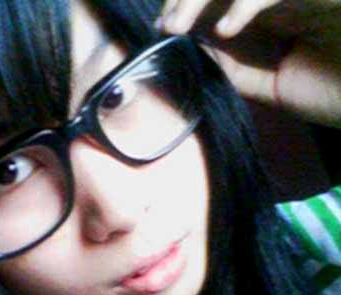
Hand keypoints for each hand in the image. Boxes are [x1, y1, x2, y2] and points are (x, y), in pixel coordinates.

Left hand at [158, 0, 340, 126]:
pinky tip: (229, 29)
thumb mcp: (269, 83)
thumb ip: (234, 62)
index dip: (188, 0)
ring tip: (180, 24)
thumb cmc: (329, 92)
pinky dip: (246, 3)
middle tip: (168, 22)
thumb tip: (194, 41)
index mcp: (272, 4)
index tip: (164, 25)